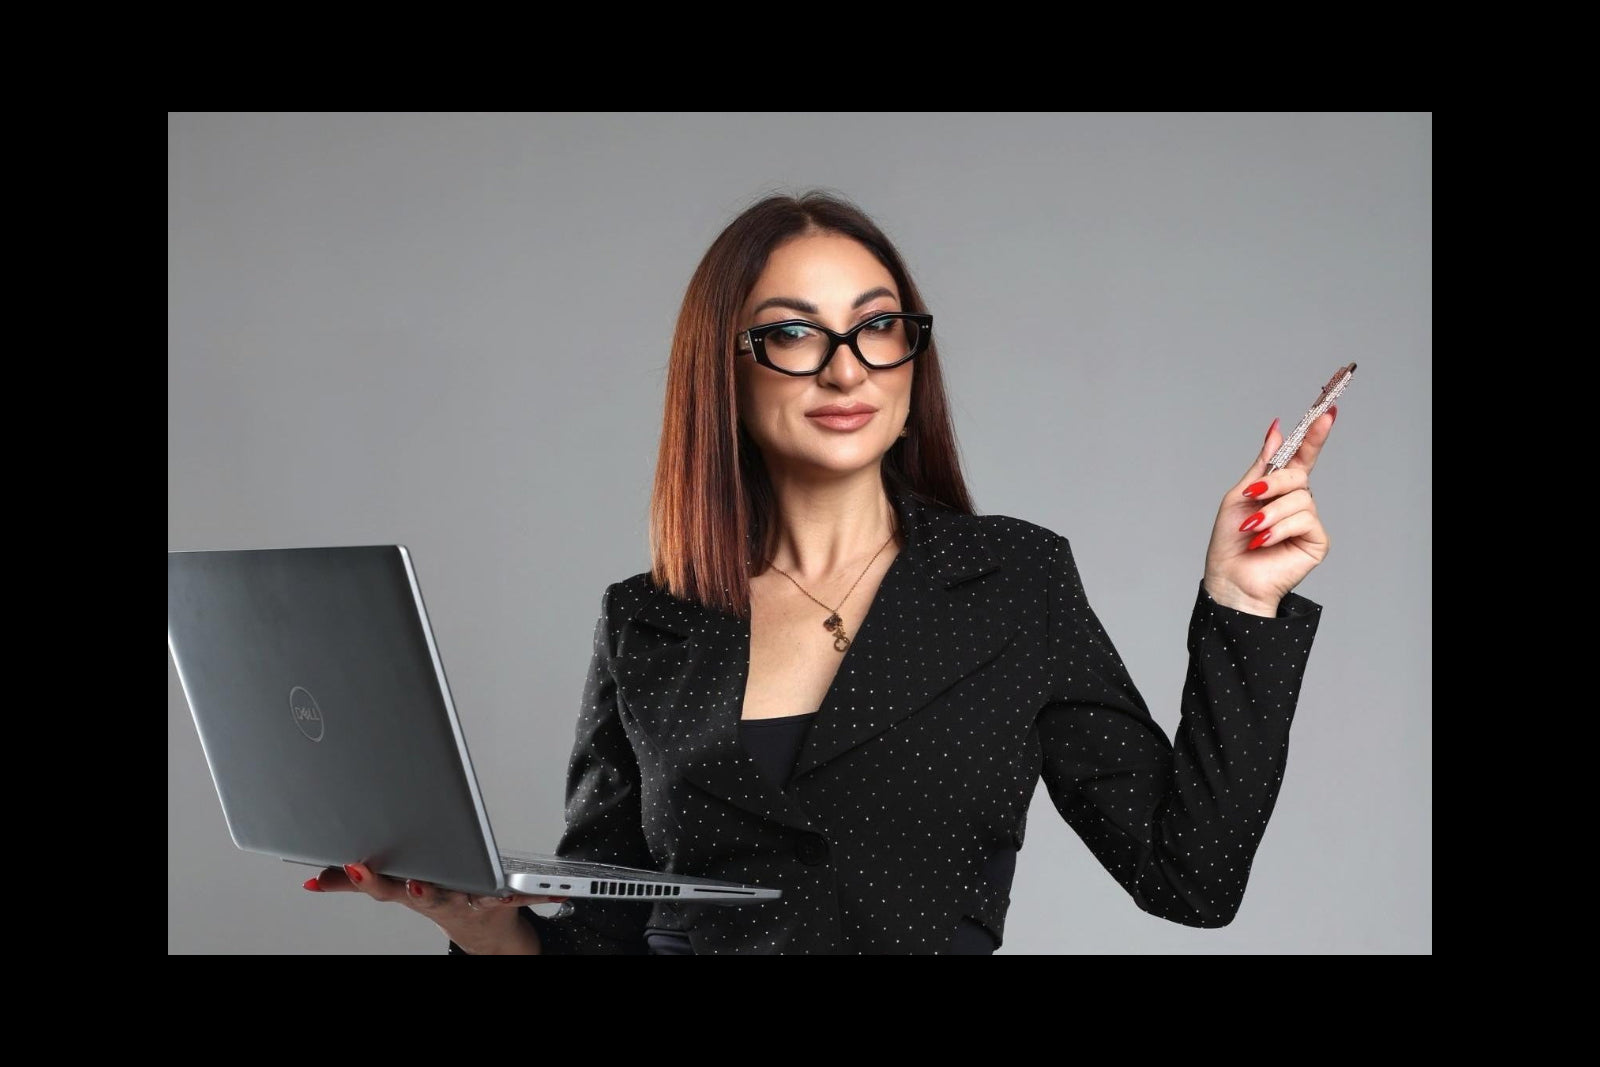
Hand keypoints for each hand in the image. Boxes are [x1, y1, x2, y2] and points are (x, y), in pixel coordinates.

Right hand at [303, 860, 569, 953]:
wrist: (488, 935)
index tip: (353, 864)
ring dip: (478, 892)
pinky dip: (538, 895)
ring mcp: (471, 903)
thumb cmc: (440, 899)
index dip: (368, 878)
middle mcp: (441, 900)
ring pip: (468, 896)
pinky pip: (520, 897)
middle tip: (412, 882)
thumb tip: (314, 880)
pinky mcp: (503, 902)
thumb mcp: (397, 891)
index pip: (385, 886)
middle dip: (417, 889)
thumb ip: (354, 883)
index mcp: (414, 891)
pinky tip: (557, 894)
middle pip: (427, 895)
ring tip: (476, 882)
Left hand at [1202, 406, 1335, 615]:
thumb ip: (1262, 466)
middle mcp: (1298, 502)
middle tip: (1251, 498)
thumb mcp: (1240, 496)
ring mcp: (1309, 521)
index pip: (1302, 457)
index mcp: (1280, 489)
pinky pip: (1304, 520)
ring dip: (1269, 514)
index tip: (1328, 413)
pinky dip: (1278, 529)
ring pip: (1300, 499)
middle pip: (1298, 475)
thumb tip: (1276, 430)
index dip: (1315, 436)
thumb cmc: (1230, 541)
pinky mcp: (1316, 541)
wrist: (1230, 579)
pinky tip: (1263, 542)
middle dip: (1273, 484)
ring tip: (1252, 531)